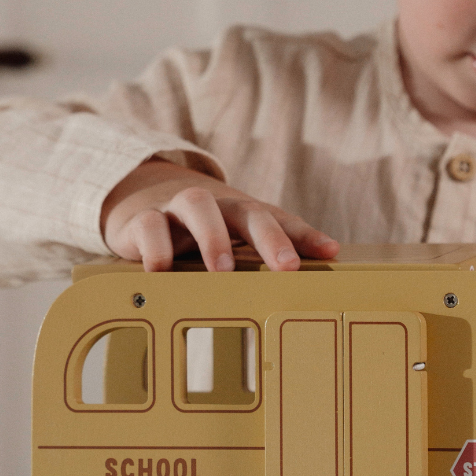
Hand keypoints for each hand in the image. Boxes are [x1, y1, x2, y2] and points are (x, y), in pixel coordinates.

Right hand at [101, 158, 338, 272]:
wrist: (145, 203)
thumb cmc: (206, 228)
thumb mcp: (239, 238)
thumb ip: (281, 244)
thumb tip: (332, 254)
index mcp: (243, 212)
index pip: (280, 220)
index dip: (305, 236)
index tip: (330, 253)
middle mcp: (216, 205)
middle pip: (245, 210)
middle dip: (268, 236)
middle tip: (286, 267)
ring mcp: (178, 209)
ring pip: (197, 205)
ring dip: (213, 236)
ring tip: (223, 270)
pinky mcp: (142, 221)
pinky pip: (149, 227)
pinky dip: (156, 249)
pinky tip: (162, 272)